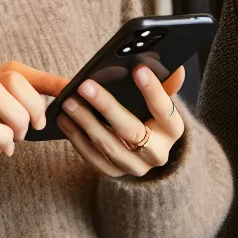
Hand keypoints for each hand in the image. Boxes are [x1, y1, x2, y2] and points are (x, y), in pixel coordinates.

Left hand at [56, 65, 186, 178]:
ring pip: (108, 145)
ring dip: (86, 122)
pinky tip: (64, 120)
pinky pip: (93, 158)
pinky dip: (77, 138)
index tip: (138, 69)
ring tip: (68, 102)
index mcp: (173, 130)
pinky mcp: (114, 173)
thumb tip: (168, 64)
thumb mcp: (160, 98)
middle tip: (85, 86)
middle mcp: (157, 153)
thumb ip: (165, 82)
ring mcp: (135, 167)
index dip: (152, 90)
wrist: (144, 147)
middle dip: (107, 107)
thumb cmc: (149, 113)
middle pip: (131, 131)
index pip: (164, 110)